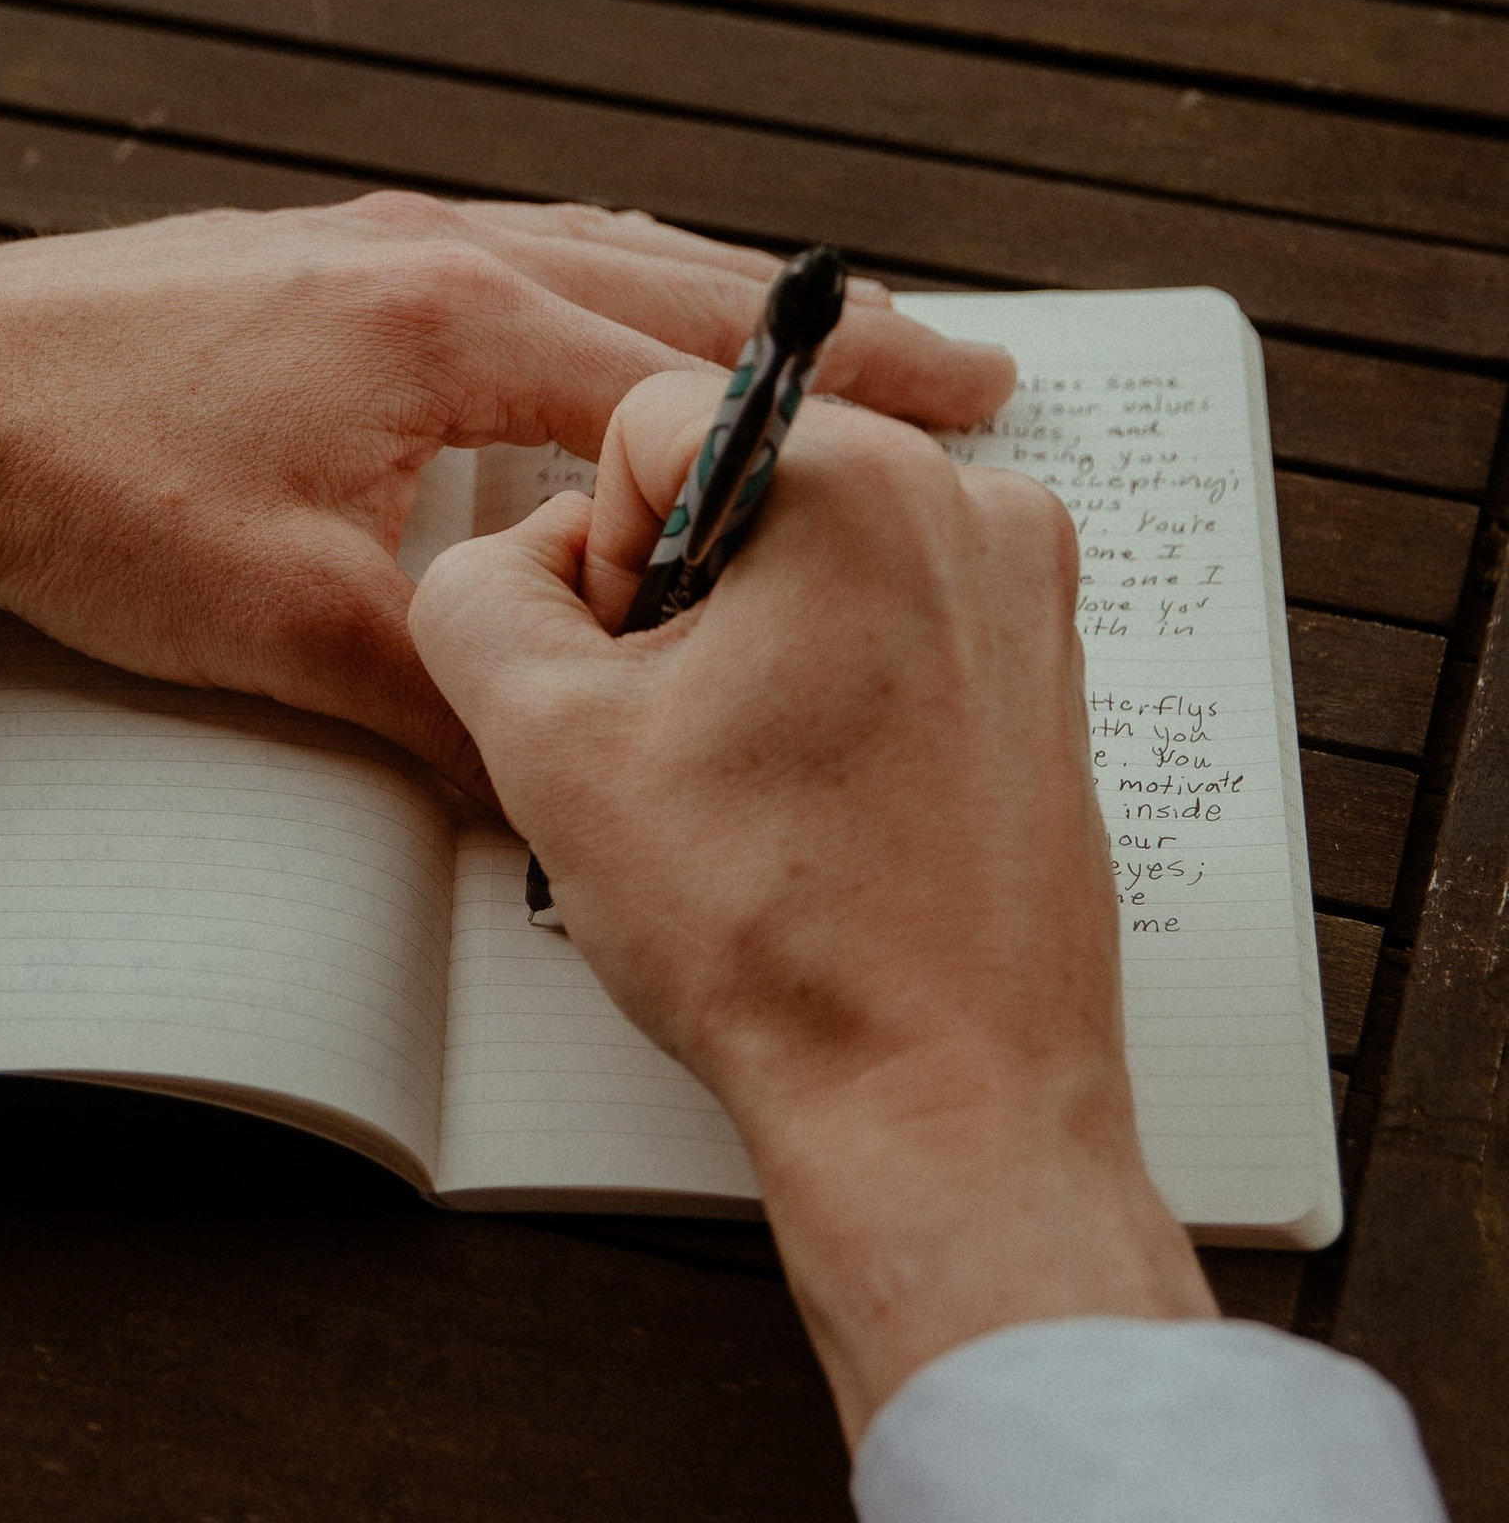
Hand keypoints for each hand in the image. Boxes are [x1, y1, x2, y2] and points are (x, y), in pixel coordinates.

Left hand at [0, 197, 1014, 796]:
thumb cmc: (83, 487)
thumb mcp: (286, 628)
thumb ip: (455, 708)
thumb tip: (569, 799)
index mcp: (452, 321)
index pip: (694, 385)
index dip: (835, 432)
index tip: (966, 435)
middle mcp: (433, 249)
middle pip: (682, 289)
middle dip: (833, 337)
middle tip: (971, 362)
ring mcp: (372, 238)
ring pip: (602, 255)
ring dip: (722, 305)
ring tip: (832, 338)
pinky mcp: (316, 258)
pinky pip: (515, 254)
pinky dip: (608, 283)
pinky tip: (615, 311)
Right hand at [410, 369, 1213, 1434]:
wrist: (943, 1100)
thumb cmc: (777, 938)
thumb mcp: (548, 744)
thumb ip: (476, 595)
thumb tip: (516, 559)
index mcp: (865, 482)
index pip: (647, 422)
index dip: (597, 554)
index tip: (629, 677)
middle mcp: (974, 508)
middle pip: (739, 481)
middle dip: (675, 600)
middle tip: (680, 749)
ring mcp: (1028, 594)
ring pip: (810, 555)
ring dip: (743, 648)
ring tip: (747, 790)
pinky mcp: (1046, 674)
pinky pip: (886, 621)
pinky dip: (822, 688)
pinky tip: (809, 808)